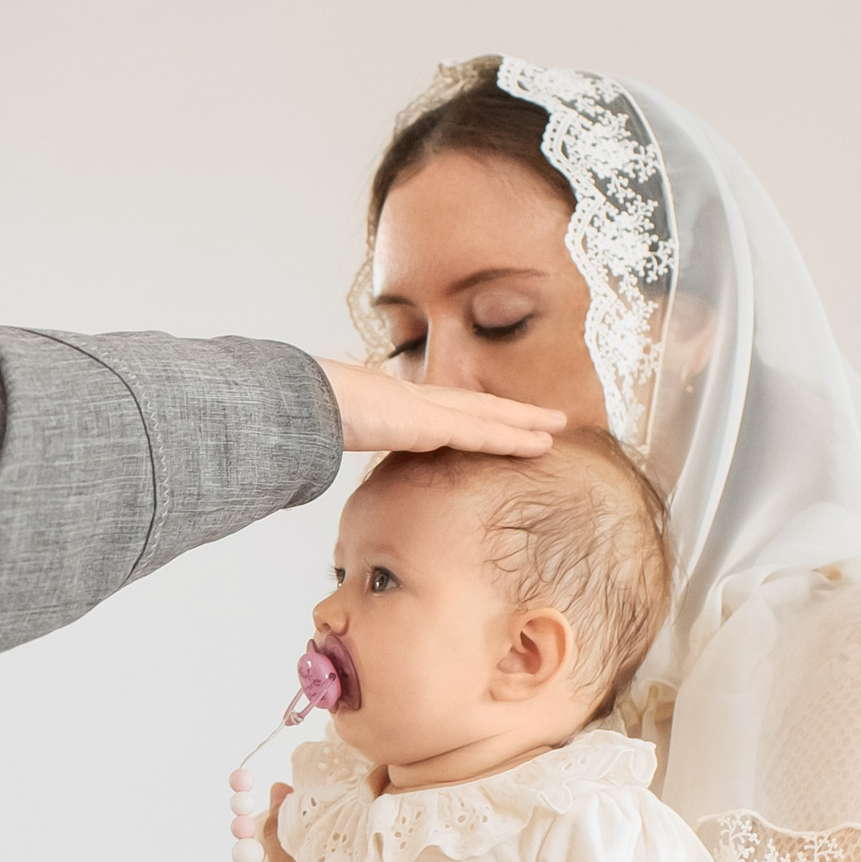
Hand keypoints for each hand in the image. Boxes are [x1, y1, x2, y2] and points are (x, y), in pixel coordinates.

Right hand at [319, 359, 564, 456]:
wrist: (302, 402)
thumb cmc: (307, 416)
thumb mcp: (329, 433)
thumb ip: (335, 442)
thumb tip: (314, 461)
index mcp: (395, 403)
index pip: (446, 408)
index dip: (476, 412)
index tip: (498, 417)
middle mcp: (418, 400)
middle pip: (477, 404)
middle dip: (513, 411)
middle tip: (547, 416)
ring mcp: (428, 408)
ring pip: (490, 415)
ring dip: (526, 421)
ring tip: (558, 425)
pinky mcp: (434, 423)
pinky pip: (483, 432)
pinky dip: (514, 438)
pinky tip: (540, 444)